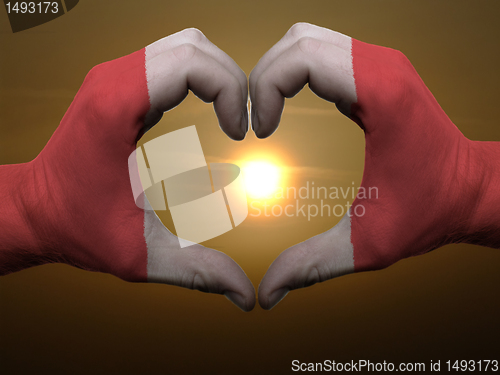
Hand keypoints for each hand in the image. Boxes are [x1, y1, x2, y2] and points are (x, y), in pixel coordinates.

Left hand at [0, 28, 254, 311]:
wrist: (36, 210)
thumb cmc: (78, 227)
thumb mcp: (141, 256)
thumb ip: (199, 272)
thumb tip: (246, 296)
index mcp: (117, 107)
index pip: (192, 63)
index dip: (231, 91)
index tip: (238, 131)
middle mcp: (113, 79)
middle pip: (194, 46)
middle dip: (232, 78)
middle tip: (241, 121)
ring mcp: (114, 77)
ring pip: (185, 45)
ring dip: (216, 75)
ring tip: (230, 114)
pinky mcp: (119, 84)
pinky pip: (171, 60)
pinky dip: (199, 77)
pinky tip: (208, 110)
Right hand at [251, 23, 499, 308]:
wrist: (471, 189)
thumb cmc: (430, 211)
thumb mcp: (367, 245)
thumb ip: (311, 267)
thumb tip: (266, 294)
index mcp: (380, 93)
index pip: (300, 58)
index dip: (264, 89)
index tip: (261, 131)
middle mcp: (381, 65)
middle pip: (297, 41)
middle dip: (262, 76)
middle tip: (256, 121)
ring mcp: (380, 62)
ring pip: (306, 39)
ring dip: (278, 71)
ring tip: (268, 112)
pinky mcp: (376, 70)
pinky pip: (321, 52)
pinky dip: (295, 72)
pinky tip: (289, 106)